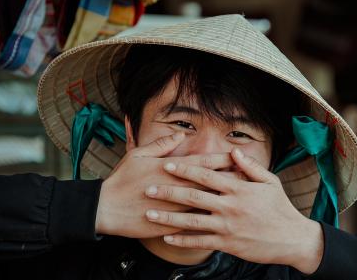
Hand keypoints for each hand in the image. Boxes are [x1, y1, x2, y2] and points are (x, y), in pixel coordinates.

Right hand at [96, 132, 233, 238]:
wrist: (106, 209)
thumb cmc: (122, 180)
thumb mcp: (138, 155)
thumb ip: (161, 144)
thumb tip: (180, 133)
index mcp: (171, 168)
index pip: (204, 162)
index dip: (223, 160)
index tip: (239, 157)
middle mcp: (178, 187)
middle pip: (211, 182)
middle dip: (231, 178)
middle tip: (250, 177)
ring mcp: (176, 207)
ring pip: (207, 202)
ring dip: (225, 199)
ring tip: (243, 198)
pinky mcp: (171, 223)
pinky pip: (195, 222)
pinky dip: (210, 219)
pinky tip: (223, 219)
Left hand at [144, 148, 323, 273]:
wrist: (292, 239)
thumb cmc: (281, 208)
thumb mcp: (270, 182)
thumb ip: (250, 166)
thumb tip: (233, 152)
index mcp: (239, 189)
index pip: (206, 176)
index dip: (185, 170)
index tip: (167, 165)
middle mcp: (229, 207)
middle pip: (193, 196)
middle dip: (169, 191)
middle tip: (149, 188)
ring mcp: (227, 227)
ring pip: (191, 221)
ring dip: (168, 217)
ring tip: (150, 213)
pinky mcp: (227, 244)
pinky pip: (200, 242)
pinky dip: (182, 240)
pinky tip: (167, 237)